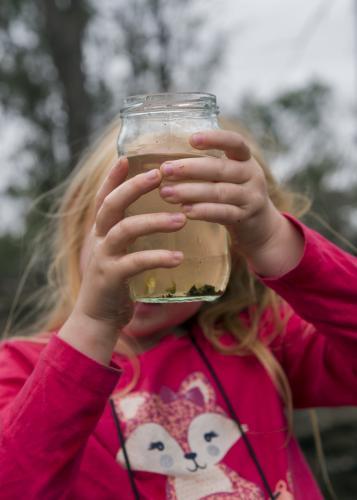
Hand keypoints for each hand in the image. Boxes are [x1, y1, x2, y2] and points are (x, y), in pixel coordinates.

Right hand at [73, 157, 186, 329]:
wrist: (96, 319)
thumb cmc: (115, 283)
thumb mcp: (119, 254)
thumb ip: (130, 235)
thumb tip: (159, 216)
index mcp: (102, 231)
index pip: (104, 197)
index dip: (113, 177)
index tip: (126, 157)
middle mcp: (99, 240)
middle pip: (111, 205)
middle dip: (134, 187)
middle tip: (160, 175)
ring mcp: (103, 258)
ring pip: (125, 230)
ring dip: (154, 221)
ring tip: (181, 219)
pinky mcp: (111, 278)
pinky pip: (135, 263)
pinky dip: (157, 258)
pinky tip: (179, 258)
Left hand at [159, 130, 302, 276]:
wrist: (259, 225)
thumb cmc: (233, 193)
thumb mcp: (229, 175)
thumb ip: (208, 166)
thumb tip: (168, 161)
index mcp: (245, 159)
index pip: (235, 142)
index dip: (215, 138)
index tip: (191, 139)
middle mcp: (252, 175)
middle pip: (220, 169)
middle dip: (190, 168)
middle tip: (165, 170)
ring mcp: (251, 197)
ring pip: (219, 192)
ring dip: (190, 192)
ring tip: (166, 193)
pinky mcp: (245, 217)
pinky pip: (222, 213)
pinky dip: (203, 211)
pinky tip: (185, 210)